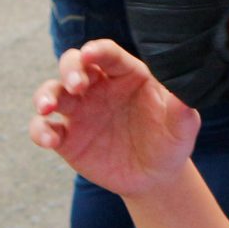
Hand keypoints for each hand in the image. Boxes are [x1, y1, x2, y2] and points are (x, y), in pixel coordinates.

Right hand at [29, 39, 199, 199]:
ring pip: (53, 91)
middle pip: (74, 64)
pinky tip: (49, 140)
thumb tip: (188, 86)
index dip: (98, 51)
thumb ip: (182, 106)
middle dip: (70, 69)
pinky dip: (40, 130)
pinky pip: (44, 128)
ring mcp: (80, 111)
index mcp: (128, 74)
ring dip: (45, 95)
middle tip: (77, 86)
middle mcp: (99, 87)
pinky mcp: (67, 137)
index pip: (109, 54)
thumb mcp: (183, 125)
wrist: (155, 177)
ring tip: (47, 108)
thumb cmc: (171, 141)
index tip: (91, 54)